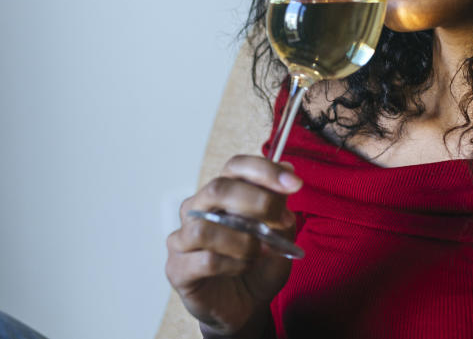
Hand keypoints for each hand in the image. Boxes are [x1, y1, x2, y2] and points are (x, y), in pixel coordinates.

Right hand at [166, 155, 301, 337]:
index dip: (264, 170)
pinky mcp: (177, 268)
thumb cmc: (259, 265)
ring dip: (243, 241)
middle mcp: (197, 209)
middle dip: (257, 202)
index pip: (235, 166)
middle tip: (281, 220)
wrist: (247, 306)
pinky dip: (232, 263)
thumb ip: (280, 204)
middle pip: (218, 188)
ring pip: (206, 228)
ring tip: (260, 252)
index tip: (294, 184)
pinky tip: (243, 267)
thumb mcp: (280, 234)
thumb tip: (288, 168)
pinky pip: (205, 260)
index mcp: (221, 193)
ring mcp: (182, 238)